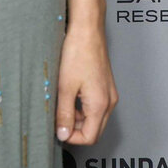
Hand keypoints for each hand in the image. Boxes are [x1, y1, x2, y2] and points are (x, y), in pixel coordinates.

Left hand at [55, 22, 117, 144]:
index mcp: (101, 105)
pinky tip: (70, 94)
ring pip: (94, 117)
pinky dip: (82, 106)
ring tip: (61, 104)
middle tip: (58, 119)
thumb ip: (64, 113)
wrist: (87, 29)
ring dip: (78, 117)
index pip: (90, 137)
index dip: (72, 138)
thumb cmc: (78, 52)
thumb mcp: (65, 86)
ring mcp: (109, 92)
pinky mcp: (105, 85)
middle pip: (94, 129)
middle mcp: (109, 101)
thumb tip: (63, 134)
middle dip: (75, 129)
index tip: (58, 130)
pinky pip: (95, 104)